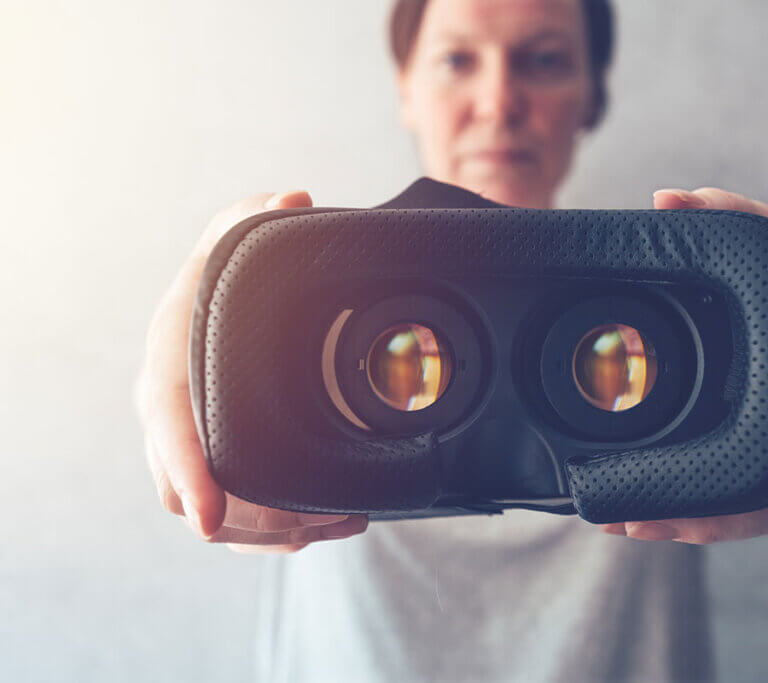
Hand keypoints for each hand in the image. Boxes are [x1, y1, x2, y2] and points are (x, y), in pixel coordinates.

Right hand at [134, 191, 369, 552]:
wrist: (213, 306)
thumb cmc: (223, 275)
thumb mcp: (236, 238)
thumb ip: (257, 216)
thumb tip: (294, 197)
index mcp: (168, 365)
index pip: (167, 428)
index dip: (187, 472)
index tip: (208, 516)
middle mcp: (168, 414)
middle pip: (189, 492)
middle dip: (250, 518)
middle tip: (319, 521)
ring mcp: (188, 445)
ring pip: (220, 518)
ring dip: (276, 532)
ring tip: (343, 522)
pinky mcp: (213, 465)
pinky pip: (236, 520)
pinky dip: (277, 534)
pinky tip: (327, 527)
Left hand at [599, 187, 767, 553]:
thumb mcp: (767, 240)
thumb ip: (729, 214)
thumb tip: (669, 200)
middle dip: (724, 515)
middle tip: (646, 524)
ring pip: (765, 497)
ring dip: (701, 520)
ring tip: (634, 524)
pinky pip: (753, 493)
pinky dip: (706, 511)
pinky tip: (652, 517)